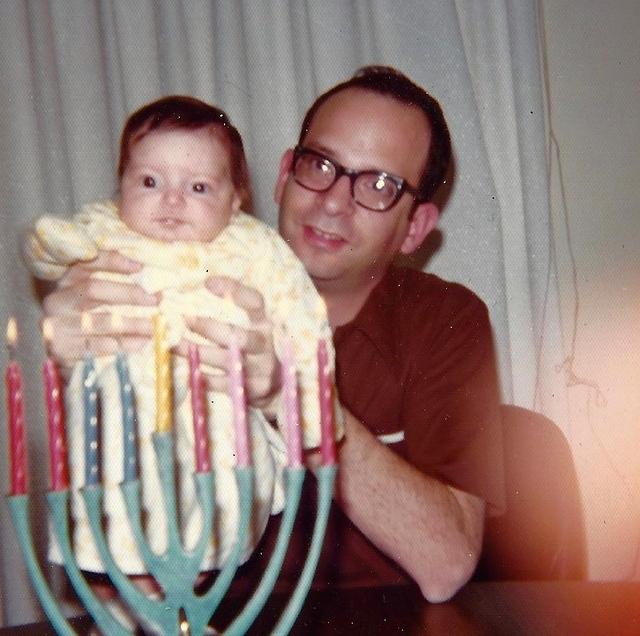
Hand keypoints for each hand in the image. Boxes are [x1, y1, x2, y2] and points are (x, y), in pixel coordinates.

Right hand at [41, 251, 156, 363]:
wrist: (57, 355)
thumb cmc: (83, 322)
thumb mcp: (90, 300)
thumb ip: (113, 287)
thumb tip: (148, 281)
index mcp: (65, 283)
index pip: (86, 265)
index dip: (111, 262)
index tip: (139, 266)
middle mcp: (57, 301)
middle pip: (93, 289)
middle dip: (128, 293)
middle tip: (155, 299)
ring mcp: (56, 326)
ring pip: (100, 321)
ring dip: (132, 324)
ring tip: (153, 326)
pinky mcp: (62, 349)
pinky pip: (98, 346)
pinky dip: (123, 344)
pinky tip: (141, 343)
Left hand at [174, 277, 279, 411]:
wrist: (277, 384)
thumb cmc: (255, 346)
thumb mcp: (252, 324)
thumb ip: (232, 308)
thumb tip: (196, 287)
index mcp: (267, 322)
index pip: (255, 302)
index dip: (234, 291)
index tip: (207, 283)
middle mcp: (267, 344)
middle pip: (238, 337)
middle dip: (208, 328)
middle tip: (183, 319)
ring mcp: (262, 369)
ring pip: (226, 361)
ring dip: (197, 353)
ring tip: (172, 344)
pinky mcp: (253, 389)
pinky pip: (222, 383)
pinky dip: (202, 376)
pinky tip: (185, 369)